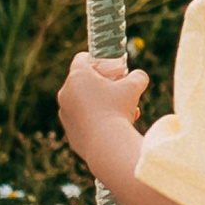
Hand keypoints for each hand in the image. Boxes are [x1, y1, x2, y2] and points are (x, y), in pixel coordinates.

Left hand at [58, 47, 150, 172]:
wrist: (106, 146)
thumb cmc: (118, 110)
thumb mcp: (134, 87)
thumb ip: (138, 76)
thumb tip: (139, 77)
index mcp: (77, 77)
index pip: (81, 59)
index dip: (98, 61)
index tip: (111, 70)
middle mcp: (66, 94)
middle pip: (83, 82)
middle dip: (102, 85)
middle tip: (118, 90)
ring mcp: (65, 114)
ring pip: (84, 103)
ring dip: (101, 104)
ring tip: (123, 112)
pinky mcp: (69, 132)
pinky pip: (83, 122)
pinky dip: (96, 122)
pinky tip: (114, 127)